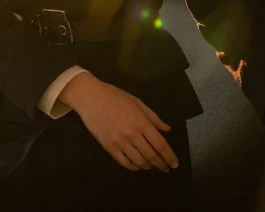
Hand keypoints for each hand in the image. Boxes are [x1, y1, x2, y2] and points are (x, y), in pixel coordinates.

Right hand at [58, 73, 178, 171]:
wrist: (90, 97)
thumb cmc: (115, 96)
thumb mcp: (138, 102)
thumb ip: (154, 118)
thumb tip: (167, 130)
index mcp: (142, 122)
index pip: (160, 144)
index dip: (169, 156)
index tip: (175, 163)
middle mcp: (132, 134)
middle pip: (151, 155)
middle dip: (161, 164)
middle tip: (166, 168)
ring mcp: (120, 142)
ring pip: (139, 161)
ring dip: (148, 166)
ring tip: (152, 166)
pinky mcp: (108, 147)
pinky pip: (124, 162)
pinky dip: (134, 167)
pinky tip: (138, 166)